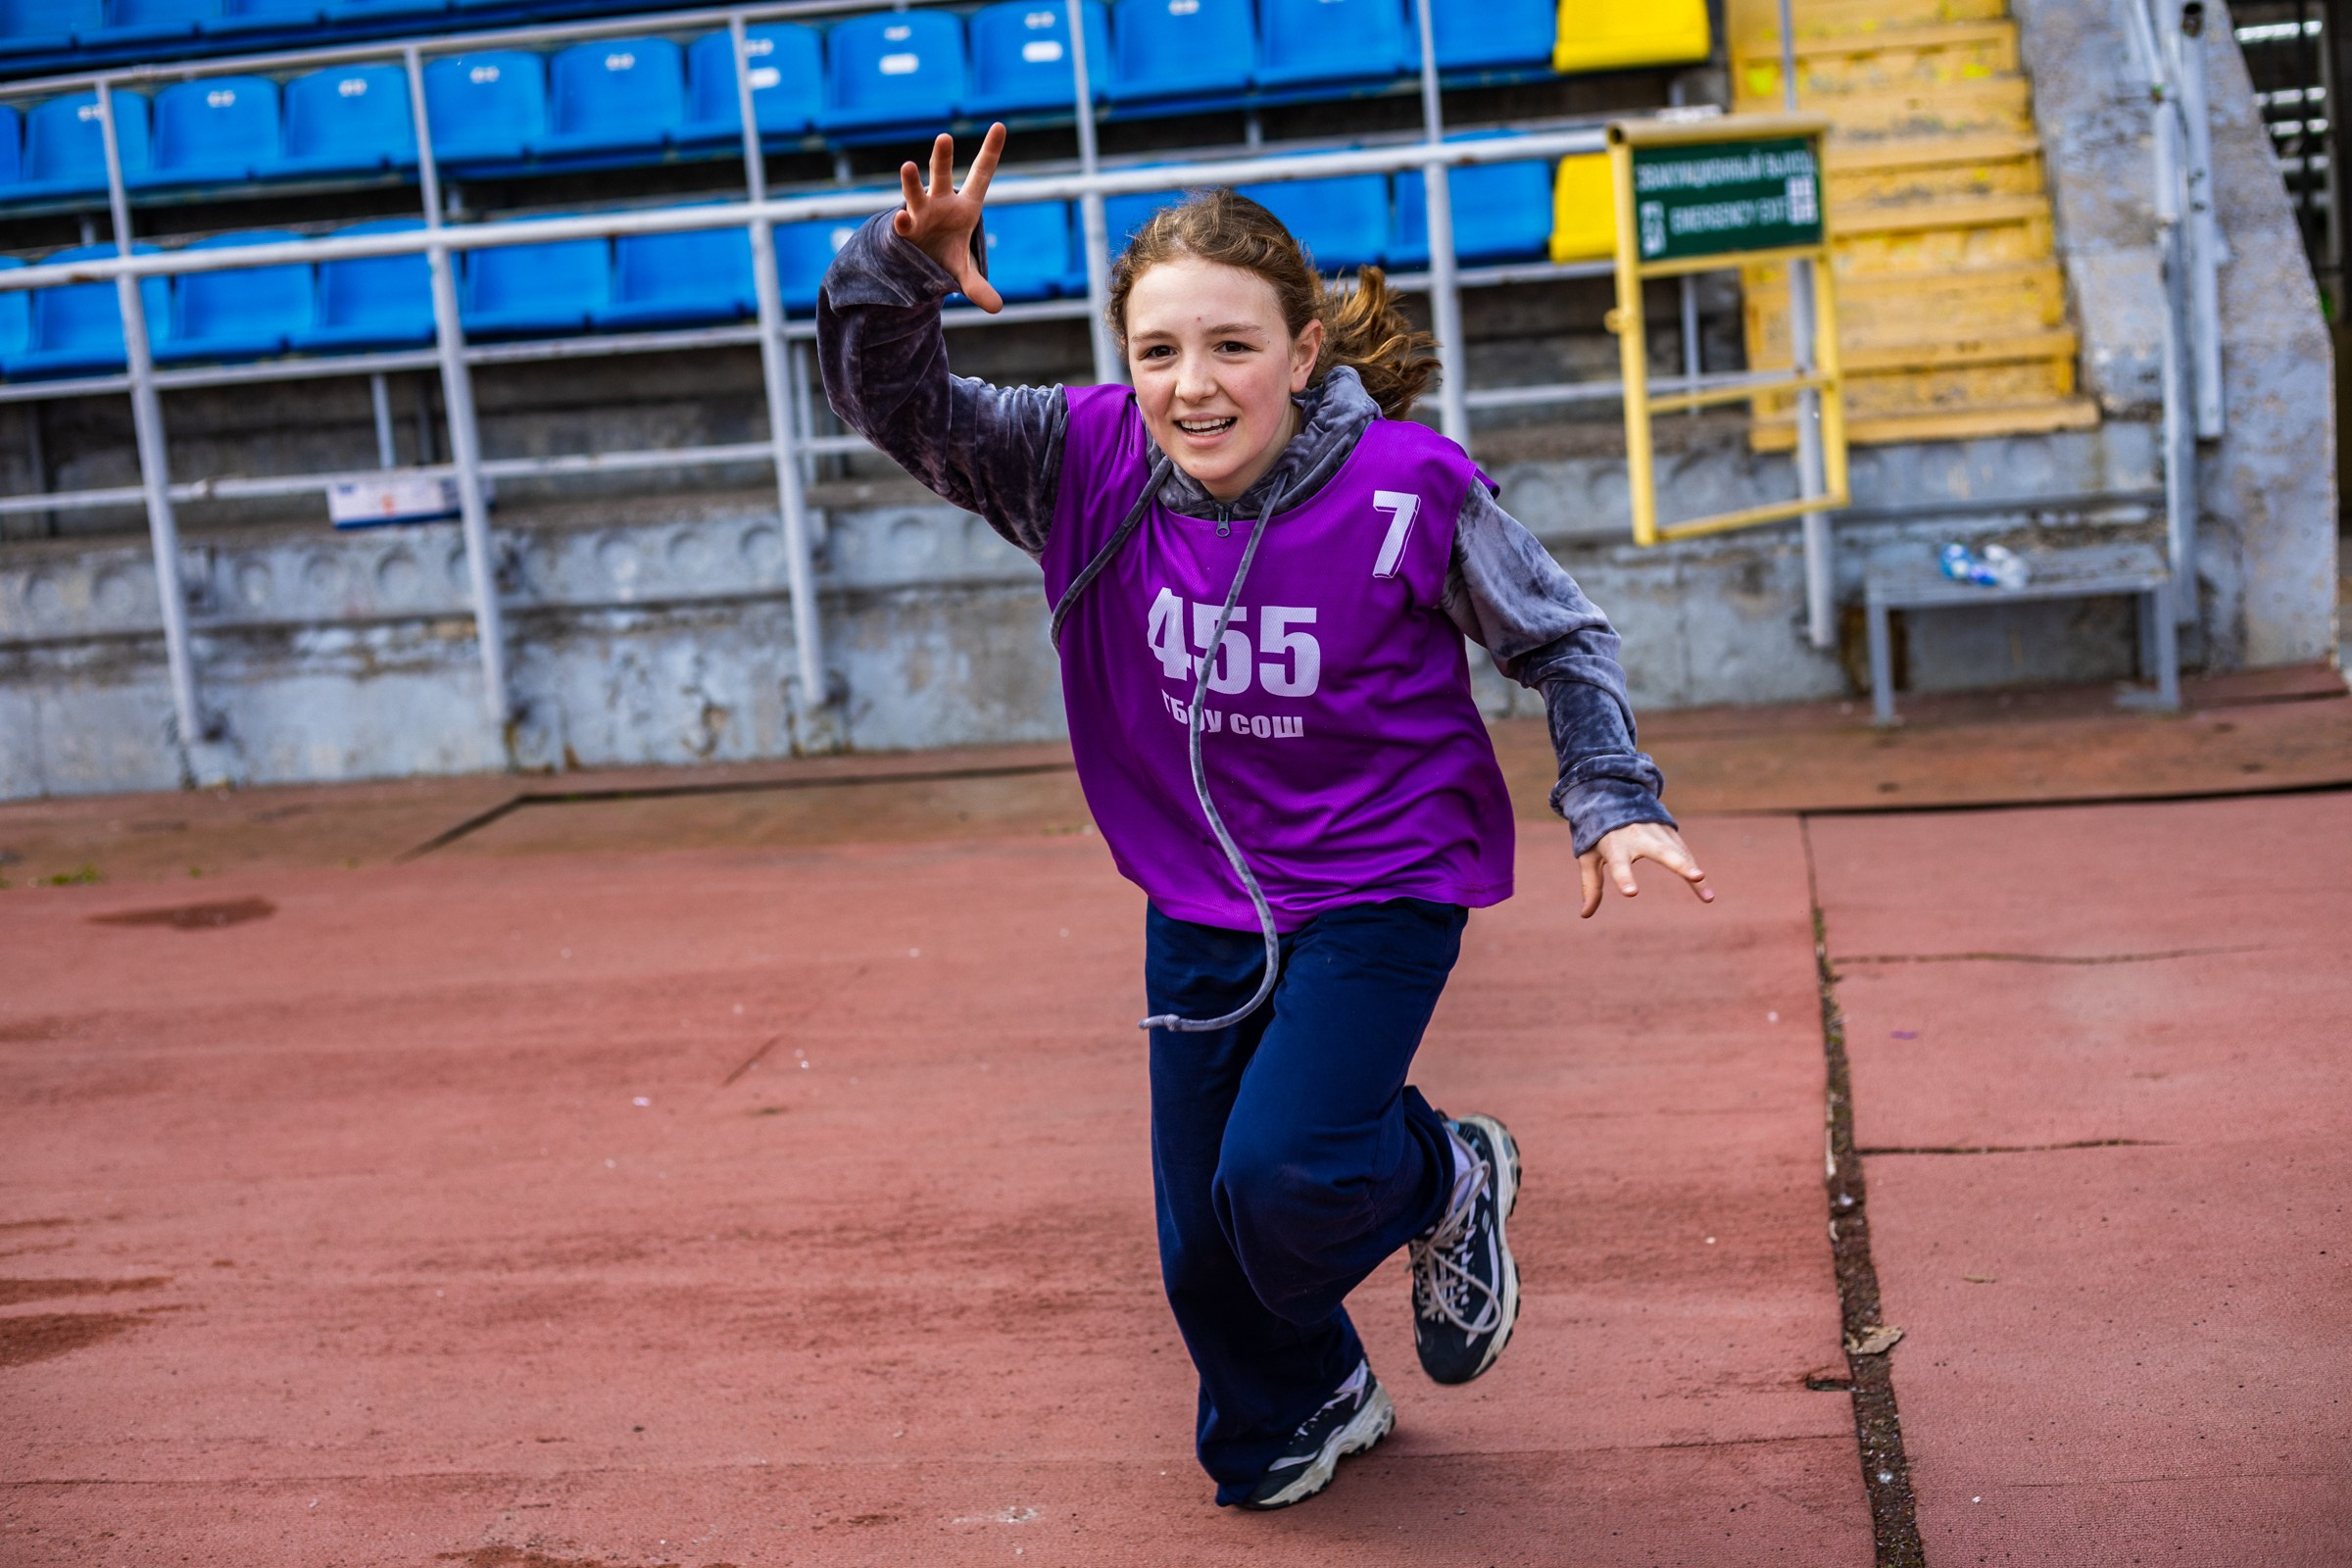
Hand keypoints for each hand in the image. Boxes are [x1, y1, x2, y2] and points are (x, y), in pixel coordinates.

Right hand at [894, 123, 1007, 313]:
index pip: (981, 175)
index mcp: (966, 206)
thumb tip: (997, 308)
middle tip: (945, 138)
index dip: (990, 151)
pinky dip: (903, 223)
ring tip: (907, 167)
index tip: (999, 125)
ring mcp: (920, 213)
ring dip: (912, 181)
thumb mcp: (965, 274)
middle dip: (942, 158)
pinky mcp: (904, 229)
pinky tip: (902, 221)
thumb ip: (979, 287)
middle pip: (942, 175)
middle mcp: (941, 202)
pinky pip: (903, 223)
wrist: (916, 265)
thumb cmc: (944, 257)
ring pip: (916, 192)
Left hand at [1578, 822, 1712, 918]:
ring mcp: (1657, 831)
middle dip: (1680, 864)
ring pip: (1680, 854)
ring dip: (1694, 873)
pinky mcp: (1669, 831)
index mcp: (1614, 845)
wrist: (1613, 795)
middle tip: (1696, 876)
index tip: (1631, 892)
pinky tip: (1703, 889)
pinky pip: (1684, 853)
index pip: (1619, 865)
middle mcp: (1638, 836)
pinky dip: (1693, 869)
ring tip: (1707, 896)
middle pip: (1663, 852)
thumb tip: (1585, 915)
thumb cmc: (1598, 832)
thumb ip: (1591, 884)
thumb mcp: (1588, 856)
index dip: (1624, 878)